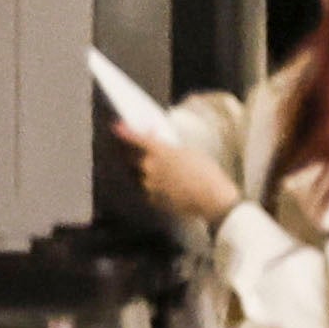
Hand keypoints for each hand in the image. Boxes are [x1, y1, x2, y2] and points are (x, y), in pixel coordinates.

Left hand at [115, 110, 237, 224]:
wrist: (212, 198)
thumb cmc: (205, 171)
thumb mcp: (190, 151)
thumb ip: (170, 148)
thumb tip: (161, 148)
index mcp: (158, 151)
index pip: (135, 138)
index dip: (124, 132)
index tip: (116, 127)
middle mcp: (149, 167)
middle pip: (131, 158)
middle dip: (133, 152)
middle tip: (140, 151)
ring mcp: (149, 185)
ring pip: (140, 176)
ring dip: (146, 172)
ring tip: (162, 173)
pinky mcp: (154, 200)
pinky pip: (149, 191)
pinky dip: (155, 188)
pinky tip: (169, 188)